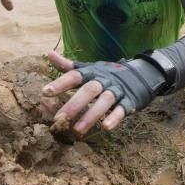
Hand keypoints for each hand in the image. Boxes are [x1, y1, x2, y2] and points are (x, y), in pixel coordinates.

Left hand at [42, 51, 166, 133]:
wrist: (139, 74)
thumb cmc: (106, 75)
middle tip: (59, 119)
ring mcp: (117, 90)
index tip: (45, 92)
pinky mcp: (129, 101)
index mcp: (92, 72)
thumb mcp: (88, 68)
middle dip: (74, 104)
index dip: (61, 83)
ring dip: (91, 115)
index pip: (75, 76)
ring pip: (104, 101)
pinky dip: (114, 118)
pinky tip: (105, 128)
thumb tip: (49, 54)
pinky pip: (122, 109)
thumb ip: (68, 66)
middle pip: (89, 90)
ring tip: (77, 130)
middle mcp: (104, 80)